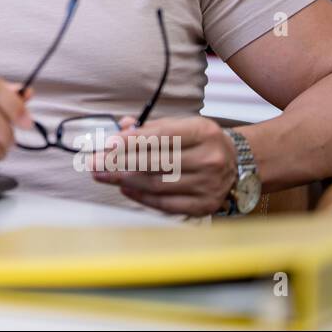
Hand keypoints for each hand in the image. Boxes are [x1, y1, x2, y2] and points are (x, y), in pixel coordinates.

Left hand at [88, 115, 237, 216]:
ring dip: (124, 180)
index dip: (130, 141)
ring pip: (157, 184)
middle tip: (93, 163)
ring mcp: (208, 185)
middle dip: (118, 163)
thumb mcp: (183, 125)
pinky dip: (141, 196)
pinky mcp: (204, 206)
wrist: (238, 164)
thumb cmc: (201, 142)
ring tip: (102, 175)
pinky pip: (166, 203)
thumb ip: (150, 127)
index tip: (106, 144)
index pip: (160, 137)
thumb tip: (121, 127)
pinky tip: (124, 189)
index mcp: (203, 133)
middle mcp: (209, 159)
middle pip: (155, 163)